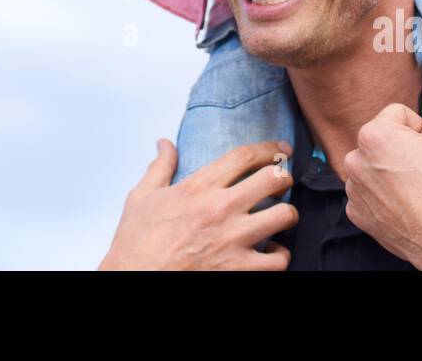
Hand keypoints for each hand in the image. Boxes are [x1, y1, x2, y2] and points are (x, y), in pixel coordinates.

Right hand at [97, 139, 297, 270]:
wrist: (135, 277)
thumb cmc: (137, 241)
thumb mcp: (142, 196)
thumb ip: (160, 167)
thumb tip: (164, 143)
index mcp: (198, 187)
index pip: (244, 156)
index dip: (269, 149)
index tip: (280, 149)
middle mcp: (220, 208)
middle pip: (272, 179)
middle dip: (284, 176)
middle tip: (283, 180)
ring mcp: (232, 239)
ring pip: (284, 215)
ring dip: (287, 214)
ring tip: (280, 216)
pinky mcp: (238, 268)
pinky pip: (278, 259)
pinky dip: (280, 255)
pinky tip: (271, 252)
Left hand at [342, 71, 421, 270]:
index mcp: (372, 134)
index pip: (397, 115)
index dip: (419, 130)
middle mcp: (354, 158)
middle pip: (383, 138)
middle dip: (402, 148)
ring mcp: (352, 187)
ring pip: (373, 163)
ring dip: (389, 170)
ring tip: (414, 187)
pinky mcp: (354, 211)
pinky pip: (367, 191)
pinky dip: (382, 194)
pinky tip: (402, 203)